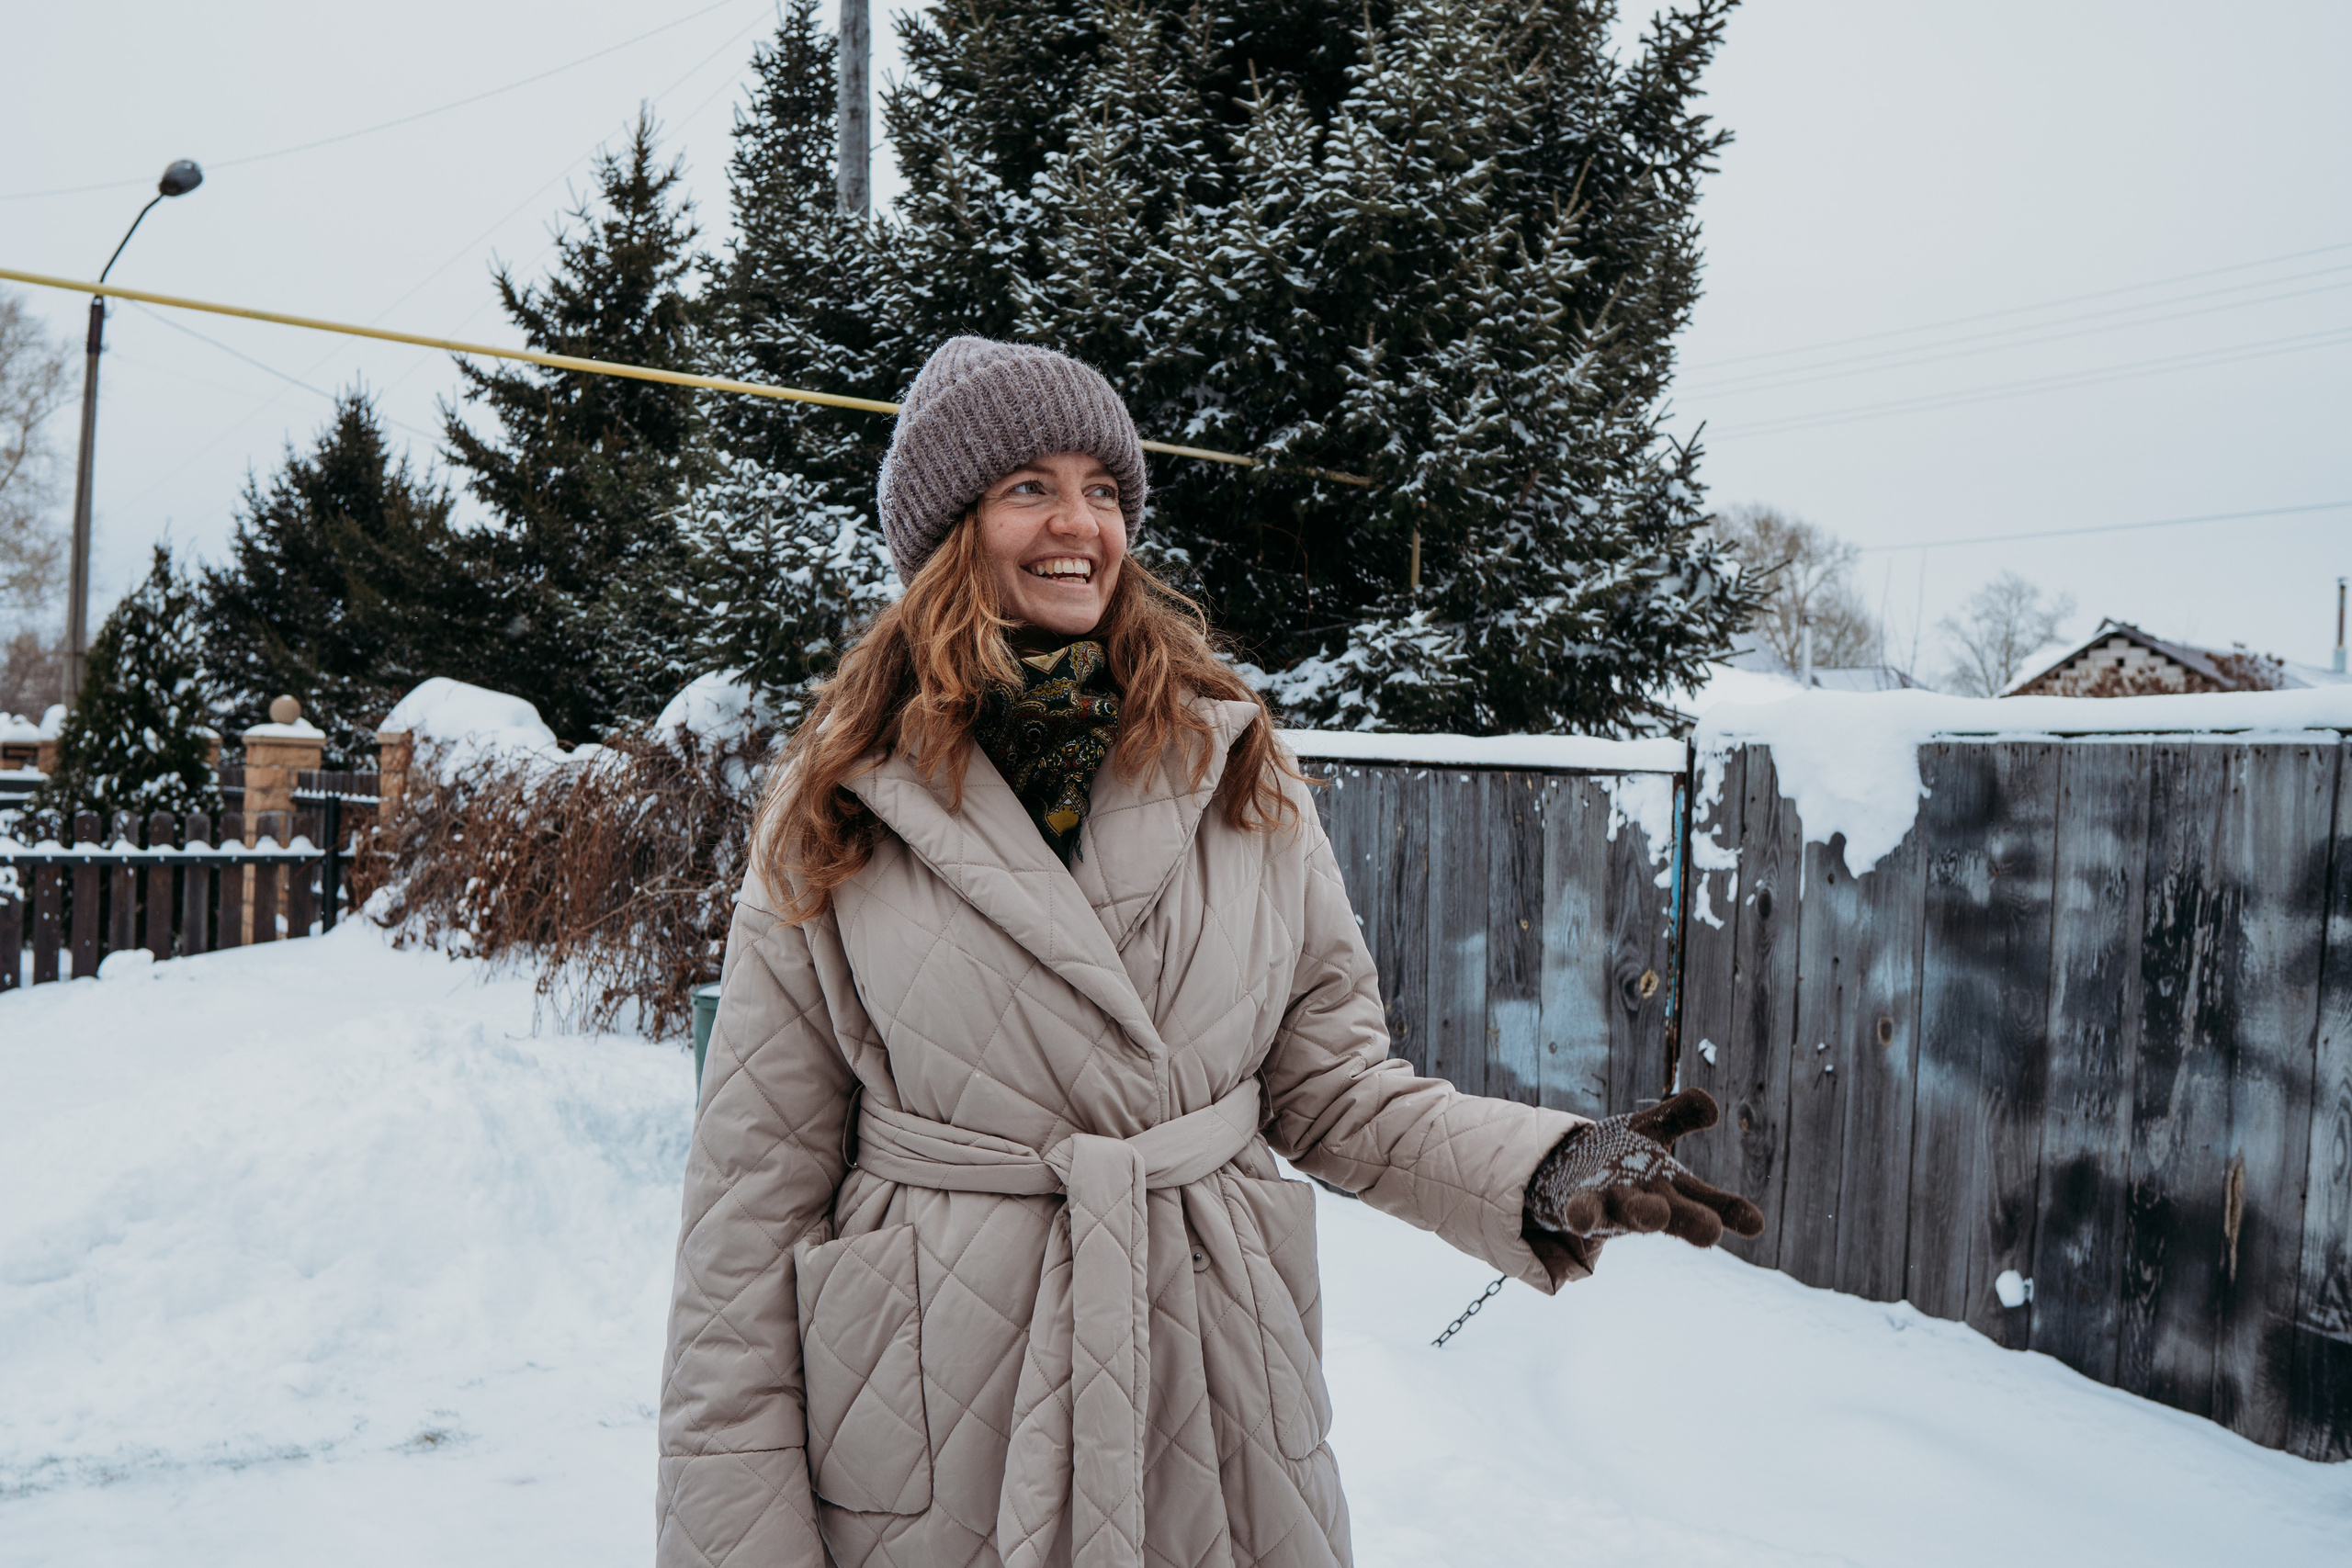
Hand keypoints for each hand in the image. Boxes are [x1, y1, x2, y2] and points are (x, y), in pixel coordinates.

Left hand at [1525, 1089, 1764, 1246]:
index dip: (1731, 1210)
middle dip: (1691, 1221)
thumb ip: (1680, 1114)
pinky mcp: (1582, 1206)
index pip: (1707, 1199)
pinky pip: (1584, 1211)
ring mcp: (1614, 1205)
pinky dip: (1583, 1214)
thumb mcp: (1651, 1128)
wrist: (1570, 1174)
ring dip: (1644, 1213)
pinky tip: (1579, 1218)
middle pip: (1674, 1213)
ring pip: (1632, 1212)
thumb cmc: (1622, 1156)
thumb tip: (1711, 1105)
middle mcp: (1648, 1201)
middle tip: (1710, 1232)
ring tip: (1656, 1214)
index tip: (1757, 1224)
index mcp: (1671, 1186)